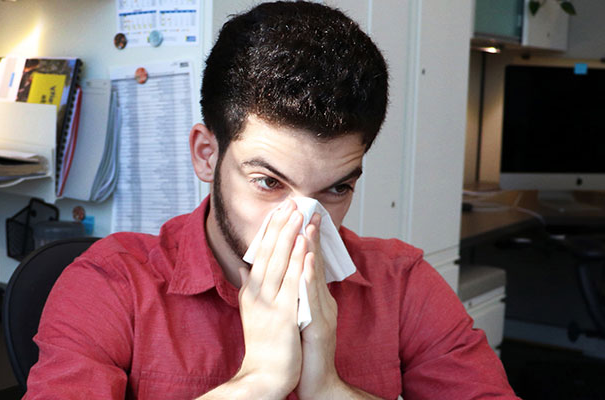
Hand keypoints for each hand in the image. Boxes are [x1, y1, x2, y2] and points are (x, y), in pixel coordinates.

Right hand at [225, 200, 307, 397]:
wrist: (264, 375)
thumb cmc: (263, 346)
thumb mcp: (252, 312)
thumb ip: (249, 289)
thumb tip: (244, 269)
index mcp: (251, 291)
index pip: (260, 253)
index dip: (271, 230)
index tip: (280, 210)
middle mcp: (257, 293)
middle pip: (269, 252)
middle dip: (281, 226)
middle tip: (291, 202)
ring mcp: (270, 303)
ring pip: (280, 262)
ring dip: (289, 236)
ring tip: (298, 214)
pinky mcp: (283, 315)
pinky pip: (292, 284)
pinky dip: (298, 263)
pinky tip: (304, 246)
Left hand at [296, 213, 344, 398]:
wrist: (314, 380)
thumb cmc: (304, 351)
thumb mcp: (296, 318)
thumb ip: (291, 296)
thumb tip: (282, 278)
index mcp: (314, 300)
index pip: (309, 264)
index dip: (305, 240)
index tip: (300, 217)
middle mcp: (322, 302)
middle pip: (316, 264)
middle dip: (311, 236)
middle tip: (308, 210)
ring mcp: (322, 313)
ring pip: (315, 277)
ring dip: (312, 250)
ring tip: (307, 227)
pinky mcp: (319, 325)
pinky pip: (313, 298)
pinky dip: (311, 277)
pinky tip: (308, 262)